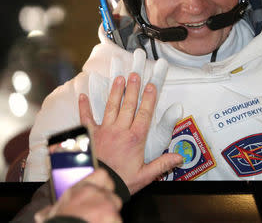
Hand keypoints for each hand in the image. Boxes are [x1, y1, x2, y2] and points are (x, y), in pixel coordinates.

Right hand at [34, 168, 121, 222]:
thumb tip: (42, 214)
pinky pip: (117, 219)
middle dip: (107, 203)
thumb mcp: (52, 214)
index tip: (101, 190)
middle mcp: (96, 193)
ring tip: (98, 220)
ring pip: (115, 207)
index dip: (104, 183)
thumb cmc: (60, 222)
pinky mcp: (114, 217)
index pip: (102, 175)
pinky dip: (112, 222)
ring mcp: (107, 205)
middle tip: (98, 212)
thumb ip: (51, 210)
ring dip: (110, 214)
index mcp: (82, 188)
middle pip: (110, 194)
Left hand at [79, 69, 182, 193]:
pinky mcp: (91, 135)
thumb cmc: (121, 182)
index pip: (144, 113)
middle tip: (135, 74)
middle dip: (133, 88)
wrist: (97, 187)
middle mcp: (120, 131)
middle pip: (128, 106)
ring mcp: (104, 131)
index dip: (149, 98)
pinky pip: (86, 118)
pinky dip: (84, 107)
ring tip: (119, 78)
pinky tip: (83, 95)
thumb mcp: (146, 175)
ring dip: (115, 91)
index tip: (151, 85)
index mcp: (135, 139)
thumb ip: (163, 164)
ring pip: (111, 107)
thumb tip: (179, 157)